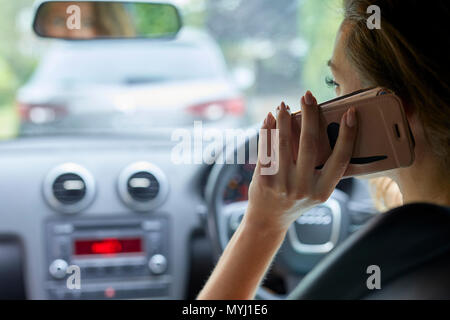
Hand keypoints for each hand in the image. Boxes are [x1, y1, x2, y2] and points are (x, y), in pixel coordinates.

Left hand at [245, 91, 357, 232]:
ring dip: (284, 119)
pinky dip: (266, 130)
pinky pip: (265, 149)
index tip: (351, 113)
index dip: (347, 135)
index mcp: (323, 191)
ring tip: (284, 104)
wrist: (268, 219)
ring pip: (283, 143)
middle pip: (310, 144)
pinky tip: (269, 118)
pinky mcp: (263, 180)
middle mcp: (304, 188)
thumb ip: (322, 168)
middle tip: (308, 96)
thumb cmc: (296, 199)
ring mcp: (282, 184)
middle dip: (310, 116)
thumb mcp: (316, 191)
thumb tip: (321, 126)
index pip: (341, 159)